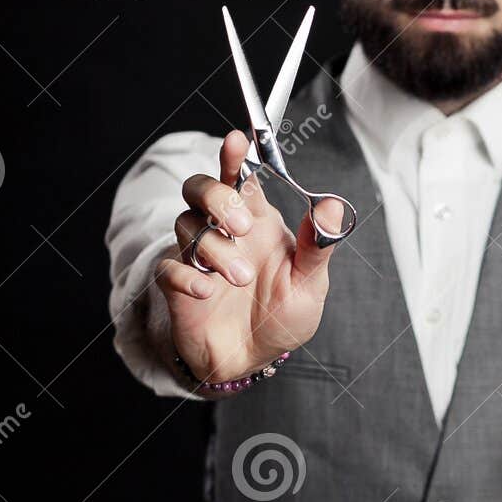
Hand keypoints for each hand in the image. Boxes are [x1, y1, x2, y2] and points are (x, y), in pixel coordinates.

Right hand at [154, 129, 344, 386]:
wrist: (252, 361)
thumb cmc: (280, 317)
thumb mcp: (310, 285)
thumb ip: (317, 247)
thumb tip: (331, 206)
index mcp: (257, 222)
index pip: (240, 177)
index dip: (234, 155)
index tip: (236, 140)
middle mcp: (223, 232)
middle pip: (200, 188)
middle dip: (218, 199)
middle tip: (242, 227)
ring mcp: (197, 256)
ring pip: (187, 225)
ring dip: (214, 248)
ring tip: (241, 278)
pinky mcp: (178, 285)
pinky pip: (169, 267)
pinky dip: (187, 276)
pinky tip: (207, 292)